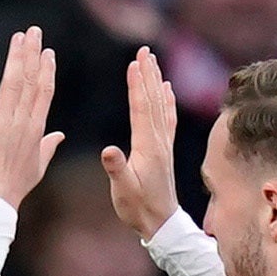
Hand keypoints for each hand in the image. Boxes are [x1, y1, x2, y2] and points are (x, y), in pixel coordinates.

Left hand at [0, 28, 64, 207]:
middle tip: (34, 32)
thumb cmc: (15, 185)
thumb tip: (60, 135)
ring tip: (18, 38)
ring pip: (11, 82)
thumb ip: (49, 146)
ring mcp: (0, 121)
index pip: (44, 92)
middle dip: (33, 54)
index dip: (47, 70)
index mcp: (36, 129)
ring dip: (15, 57)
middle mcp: (20, 121)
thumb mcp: (38, 166)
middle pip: (30, 80)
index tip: (48, 52)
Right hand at [101, 47, 179, 240]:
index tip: (134, 63)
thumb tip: (109, 150)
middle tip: (144, 51)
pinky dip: (167, 101)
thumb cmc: (138, 208)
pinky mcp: (165, 150)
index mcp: (147, 147)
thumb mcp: (122, 189)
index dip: (137, 86)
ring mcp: (164, 145)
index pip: (141, 109)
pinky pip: (168, 119)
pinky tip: (166, 90)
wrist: (160, 223)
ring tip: (153, 62)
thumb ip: (116, 168)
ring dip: (156, 82)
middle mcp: (159, 142)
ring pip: (161, 106)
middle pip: (153, 101)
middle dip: (148, 75)